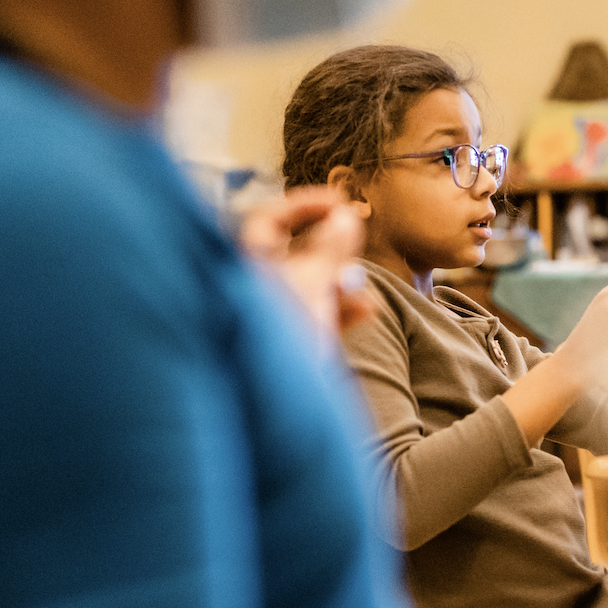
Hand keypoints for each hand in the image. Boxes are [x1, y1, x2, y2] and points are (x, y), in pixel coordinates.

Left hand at [240, 187, 375, 346]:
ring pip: (310, 286)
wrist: (281, 405)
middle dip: (332, 251)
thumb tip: (346, 216)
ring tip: (363, 294)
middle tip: (357, 245)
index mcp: (242, 266)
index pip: (268, 220)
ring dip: (341, 283)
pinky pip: (315, 315)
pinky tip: (366, 310)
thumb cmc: (284, 338)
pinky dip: (339, 310)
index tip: (340, 201)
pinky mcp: (288, 344)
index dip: (305, 206)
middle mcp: (252, 288)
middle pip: (294, 254)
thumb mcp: (313, 285)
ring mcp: (271, 317)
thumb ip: (331, 248)